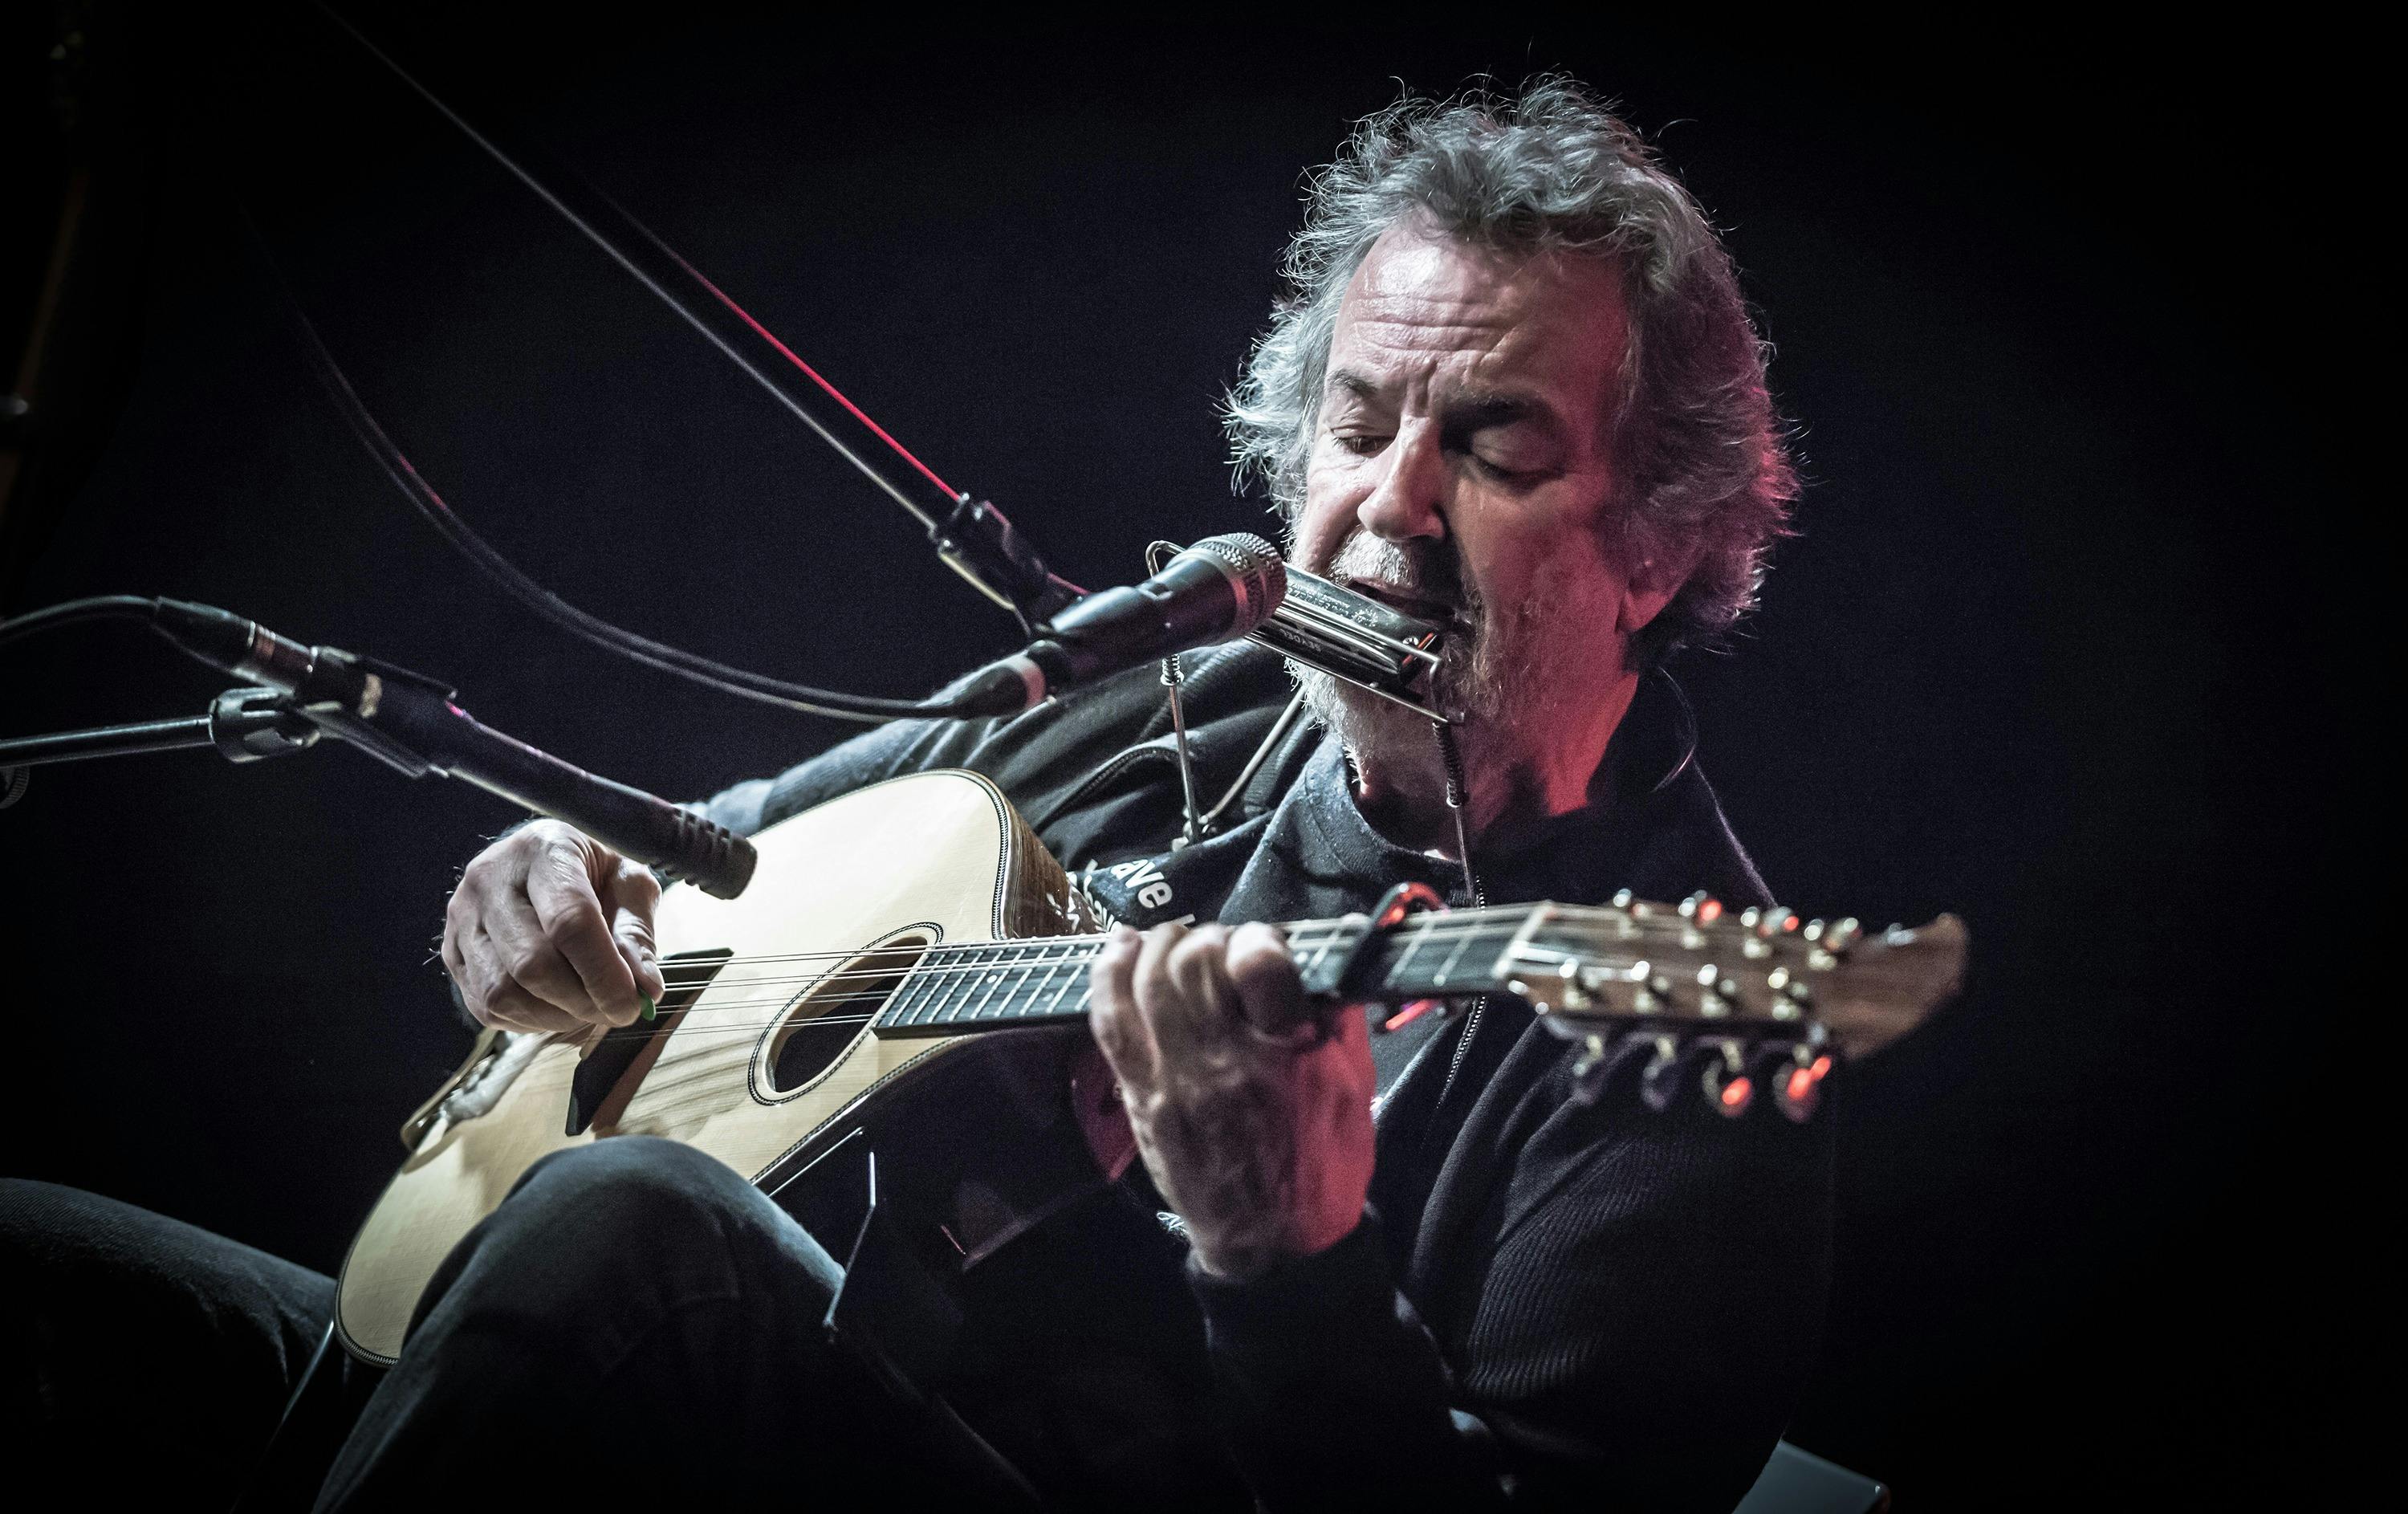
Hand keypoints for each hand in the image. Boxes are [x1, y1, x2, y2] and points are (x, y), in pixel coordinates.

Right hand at [440, 821, 665, 1034]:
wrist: (539, 862)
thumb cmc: (594, 874)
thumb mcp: (629, 885)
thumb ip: (637, 934)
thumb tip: (645, 989)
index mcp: (545, 850)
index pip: (569, 920)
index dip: (603, 973)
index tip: (633, 1005)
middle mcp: (491, 879)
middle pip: (533, 963)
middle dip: (582, 1001)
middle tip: (616, 1012)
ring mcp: (463, 916)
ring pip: (503, 991)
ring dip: (555, 1017)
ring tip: (588, 1009)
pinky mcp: (451, 950)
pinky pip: (485, 1006)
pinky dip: (528, 1021)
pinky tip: (556, 1007)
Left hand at [1089, 921, 1374, 1279]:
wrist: (1270, 1245)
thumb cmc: (1318, 1167)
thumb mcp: (1354, 1090)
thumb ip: (1338, 1021)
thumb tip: (1329, 961)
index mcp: (1285, 1058)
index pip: (1260, 963)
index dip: (1261, 940)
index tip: (1267, 948)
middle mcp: (1221, 1062)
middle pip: (1194, 961)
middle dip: (1211, 938)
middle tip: (1224, 949)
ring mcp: (1171, 1078)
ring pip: (1147, 979)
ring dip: (1163, 945)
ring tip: (1181, 944)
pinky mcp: (1139, 1094)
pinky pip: (1109, 1019)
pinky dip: (1110, 973)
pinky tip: (1124, 948)